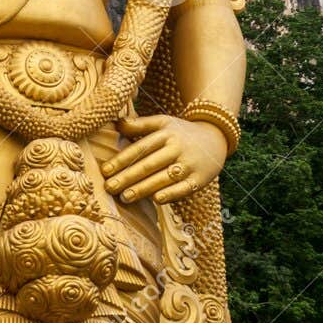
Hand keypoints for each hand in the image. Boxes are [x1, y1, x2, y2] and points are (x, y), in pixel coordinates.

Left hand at [102, 114, 227, 204]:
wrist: (217, 138)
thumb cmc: (182, 133)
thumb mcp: (164, 123)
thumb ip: (140, 124)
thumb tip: (115, 123)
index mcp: (166, 134)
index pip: (140, 148)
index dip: (122, 160)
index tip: (105, 170)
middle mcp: (177, 148)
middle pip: (149, 164)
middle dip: (127, 177)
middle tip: (109, 187)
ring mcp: (190, 164)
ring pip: (163, 178)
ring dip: (143, 188)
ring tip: (125, 197)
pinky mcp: (200, 179)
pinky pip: (184, 188)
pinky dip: (170, 194)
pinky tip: (155, 200)